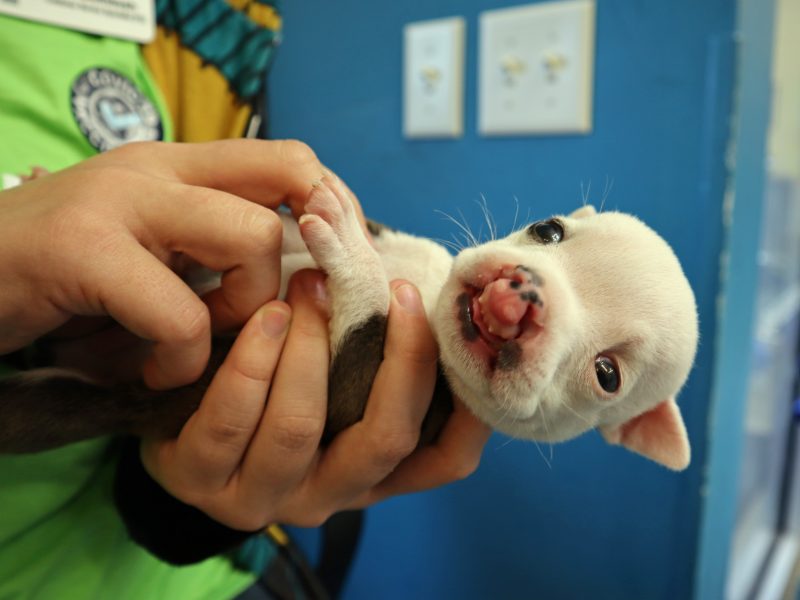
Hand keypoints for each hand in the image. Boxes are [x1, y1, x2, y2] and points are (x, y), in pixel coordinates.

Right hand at [0, 139, 326, 388]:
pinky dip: (179, 360)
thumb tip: (298, 282)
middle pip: (292, 186)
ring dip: (239, 313)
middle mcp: (158, 168)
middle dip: (290, 270)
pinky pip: (181, 315)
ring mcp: (120, 201)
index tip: (323, 268)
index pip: (292, 161)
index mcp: (179, 166)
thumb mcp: (149, 251)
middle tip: (245, 319)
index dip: (329, 210)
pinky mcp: (82, 250)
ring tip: (190, 342)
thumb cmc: (63, 277)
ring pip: (252, 240)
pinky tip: (150, 371)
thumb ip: (211, 250)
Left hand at [141, 271, 489, 529]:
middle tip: (396, 291)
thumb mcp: (336, 368)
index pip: (445, 459)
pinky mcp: (201, 482)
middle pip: (385, 439)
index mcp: (371, 471)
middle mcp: (329, 493)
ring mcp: (264, 495)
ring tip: (312, 285)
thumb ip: (375, 346)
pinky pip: (231, 421)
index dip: (469, 406)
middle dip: (401, 358)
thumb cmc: (276, 378)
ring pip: (301, 427)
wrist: (180, 411)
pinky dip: (254, 361)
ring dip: (312, 347)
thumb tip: (426, 283)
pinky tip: (266, 316)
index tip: (463, 334)